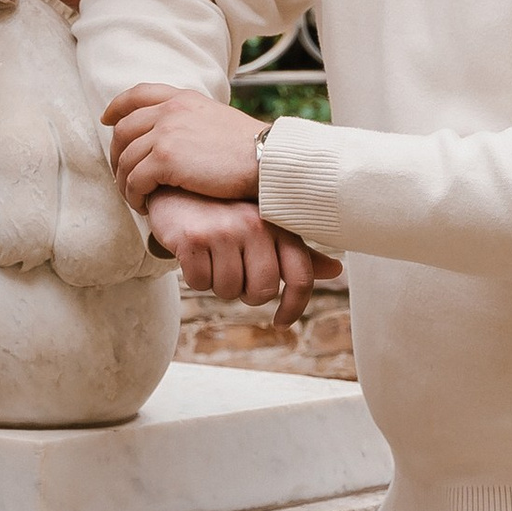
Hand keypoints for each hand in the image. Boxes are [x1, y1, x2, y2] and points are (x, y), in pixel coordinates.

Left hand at [102, 81, 270, 211]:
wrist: (268, 160)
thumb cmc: (251, 149)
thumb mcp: (217, 119)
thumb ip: (192, 121)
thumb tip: (179, 138)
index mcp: (182, 99)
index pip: (138, 94)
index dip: (117, 107)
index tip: (106, 119)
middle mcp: (170, 111)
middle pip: (123, 130)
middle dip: (117, 155)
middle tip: (122, 176)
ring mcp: (165, 133)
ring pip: (126, 159)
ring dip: (125, 182)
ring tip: (135, 198)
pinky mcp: (165, 160)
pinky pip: (135, 180)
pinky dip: (134, 196)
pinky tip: (144, 206)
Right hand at [143, 190, 334, 322]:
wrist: (176, 188)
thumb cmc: (226, 211)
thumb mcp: (266, 226)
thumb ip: (297, 252)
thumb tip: (335, 271)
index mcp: (278, 224)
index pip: (301, 277)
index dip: (294, 307)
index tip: (281, 322)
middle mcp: (255, 225)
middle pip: (261, 292)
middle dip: (246, 294)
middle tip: (234, 274)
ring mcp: (223, 231)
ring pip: (228, 291)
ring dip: (218, 284)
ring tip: (212, 257)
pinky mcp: (193, 238)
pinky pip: (200, 283)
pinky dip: (195, 278)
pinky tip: (194, 255)